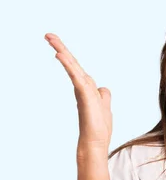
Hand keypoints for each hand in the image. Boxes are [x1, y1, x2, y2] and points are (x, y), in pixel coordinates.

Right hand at [45, 33, 112, 153]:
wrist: (95, 144)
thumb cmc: (98, 128)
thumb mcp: (104, 107)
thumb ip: (102, 96)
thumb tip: (103, 88)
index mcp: (87, 88)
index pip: (78, 68)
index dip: (69, 56)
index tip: (57, 45)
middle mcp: (83, 88)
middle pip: (73, 65)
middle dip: (62, 49)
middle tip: (48, 35)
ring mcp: (83, 92)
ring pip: (73, 68)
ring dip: (64, 53)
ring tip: (51, 39)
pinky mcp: (84, 97)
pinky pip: (76, 78)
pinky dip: (69, 67)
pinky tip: (61, 57)